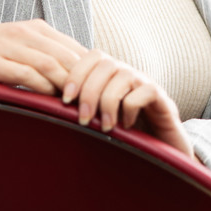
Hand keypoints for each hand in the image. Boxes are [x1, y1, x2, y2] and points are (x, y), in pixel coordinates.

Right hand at [0, 20, 87, 94]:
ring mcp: (9, 46)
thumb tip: (83, 76)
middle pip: (64, 56)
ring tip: (75, 101)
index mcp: (37, 28)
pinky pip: (24, 74)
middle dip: (82, 79)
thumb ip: (50, 55)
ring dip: (64, 84)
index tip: (101, 87)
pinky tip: (48, 97)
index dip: (90, 69)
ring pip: (47, 64)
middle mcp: (25, 33)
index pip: (73, 47)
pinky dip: (40, 86)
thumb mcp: (26, 45)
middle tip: (93, 99)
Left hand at [62, 50, 193, 157]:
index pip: (92, 57)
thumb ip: (80, 109)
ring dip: (108, 102)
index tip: (65, 98)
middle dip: (89, 91)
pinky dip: (131, 108)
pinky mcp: (163, 99)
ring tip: (104, 126)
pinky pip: (145, 91)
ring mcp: (146, 84)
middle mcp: (128, 74)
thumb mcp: (97, 120)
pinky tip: (128, 126)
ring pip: (123, 75)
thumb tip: (47, 106)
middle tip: (82, 118)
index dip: (76, 73)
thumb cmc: (125, 137)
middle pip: (105, 63)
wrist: (162, 153)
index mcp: (111, 76)